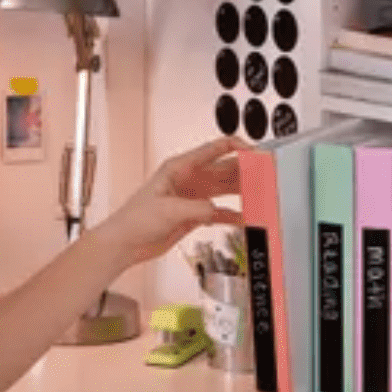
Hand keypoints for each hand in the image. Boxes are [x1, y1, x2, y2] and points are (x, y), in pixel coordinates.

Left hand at [93, 136, 251, 266]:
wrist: (125, 243)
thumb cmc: (135, 219)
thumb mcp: (169, 210)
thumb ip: (198, 208)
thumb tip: (218, 209)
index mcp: (180, 167)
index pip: (214, 149)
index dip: (237, 147)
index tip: (256, 154)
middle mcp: (189, 179)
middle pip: (224, 169)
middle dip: (246, 171)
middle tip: (266, 176)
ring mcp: (193, 197)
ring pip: (225, 189)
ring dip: (242, 192)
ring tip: (261, 195)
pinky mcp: (194, 214)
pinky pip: (219, 211)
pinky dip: (232, 214)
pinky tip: (244, 218)